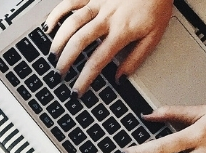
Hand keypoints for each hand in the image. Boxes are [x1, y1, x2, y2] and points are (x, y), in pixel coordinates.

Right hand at [44, 0, 172, 93]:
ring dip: (59, 41)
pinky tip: (49, 27)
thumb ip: (136, 58)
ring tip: (53, 56)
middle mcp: (107, 17)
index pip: (98, 60)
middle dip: (66, 61)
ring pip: (71, 23)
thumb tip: (121, 78)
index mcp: (122, 31)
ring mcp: (98, 3)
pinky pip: (70, 2)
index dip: (85, 78)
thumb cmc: (157, 6)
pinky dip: (56, 14)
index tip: (76, 91)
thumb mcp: (154, 36)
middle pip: (80, 42)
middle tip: (60, 74)